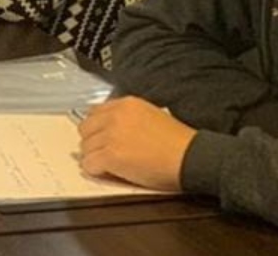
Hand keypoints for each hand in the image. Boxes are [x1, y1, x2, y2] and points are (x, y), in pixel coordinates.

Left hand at [77, 97, 194, 191]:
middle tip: (106, 154)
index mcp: (127, 104)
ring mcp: (111, 135)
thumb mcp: (152, 116)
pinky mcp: (111, 155)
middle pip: (85, 130)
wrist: (192, 157)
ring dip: (95, 158)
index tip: (102, 139)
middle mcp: (116, 116)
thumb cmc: (178, 143)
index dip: (97, 130)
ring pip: (85, 148)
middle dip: (93, 143)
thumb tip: (108, 129)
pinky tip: (111, 172)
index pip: (94, 113)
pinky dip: (97, 171)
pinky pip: (89, 165)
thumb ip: (128, 118)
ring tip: (112, 165)